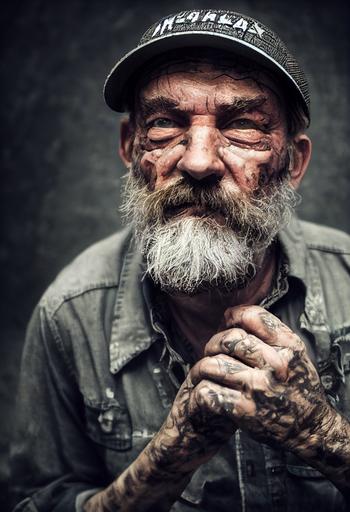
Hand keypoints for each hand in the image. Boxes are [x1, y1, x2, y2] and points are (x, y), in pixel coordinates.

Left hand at [200, 304, 331, 453]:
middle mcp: (274, 365)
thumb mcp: (295, 354)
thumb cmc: (299, 387)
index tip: (227, 321)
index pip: (252, 316)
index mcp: (287, 346)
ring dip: (202, 367)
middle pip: (229, 339)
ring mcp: (258, 387)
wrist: (310, 429)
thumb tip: (234, 315)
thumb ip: (270, 334)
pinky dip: (201, 390)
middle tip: (211, 350)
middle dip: (213, 343)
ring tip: (202, 371)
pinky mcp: (244, 409)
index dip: (233, 316)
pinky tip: (205, 391)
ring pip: (213, 364)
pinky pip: (209, 391)